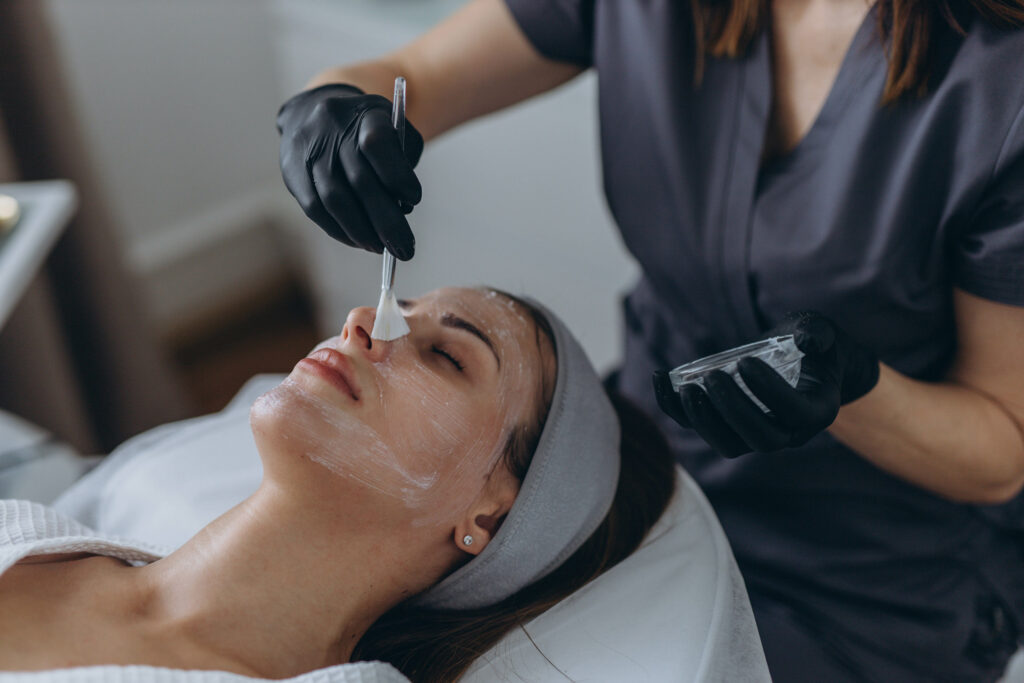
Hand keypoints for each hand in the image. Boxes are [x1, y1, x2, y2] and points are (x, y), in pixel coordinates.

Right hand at [277, 84, 424, 259]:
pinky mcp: (293, 172)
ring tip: (382, 249)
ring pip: (334, 199)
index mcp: (364, 113)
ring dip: (361, 232)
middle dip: (386, 221)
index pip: (377, 143)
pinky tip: (358, 241)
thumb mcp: (395, 130)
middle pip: (359, 180)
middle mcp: (332, 128)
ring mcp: (308, 150)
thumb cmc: (367, 128)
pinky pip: (315, 209)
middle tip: (405, 249)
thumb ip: (405, 163)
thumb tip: (403, 209)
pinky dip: (339, 230)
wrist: (314, 111)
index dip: (397, 175)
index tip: (414, 200)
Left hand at [652, 312, 879, 456]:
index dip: (769, 392)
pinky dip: (675, 408)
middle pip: (760, 438)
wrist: (801, 360)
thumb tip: (808, 340)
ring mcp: (753, 434)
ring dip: (703, 420)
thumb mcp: (821, 331)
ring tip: (686, 388)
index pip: (793, 413)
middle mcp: (787, 432)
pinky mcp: (724, 425)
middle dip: (732, 410)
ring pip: (728, 443)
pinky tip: (660, 377)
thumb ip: (817, 333)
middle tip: (712, 377)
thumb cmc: (812, 344)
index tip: (746, 362)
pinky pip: (698, 426)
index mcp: (815, 411)